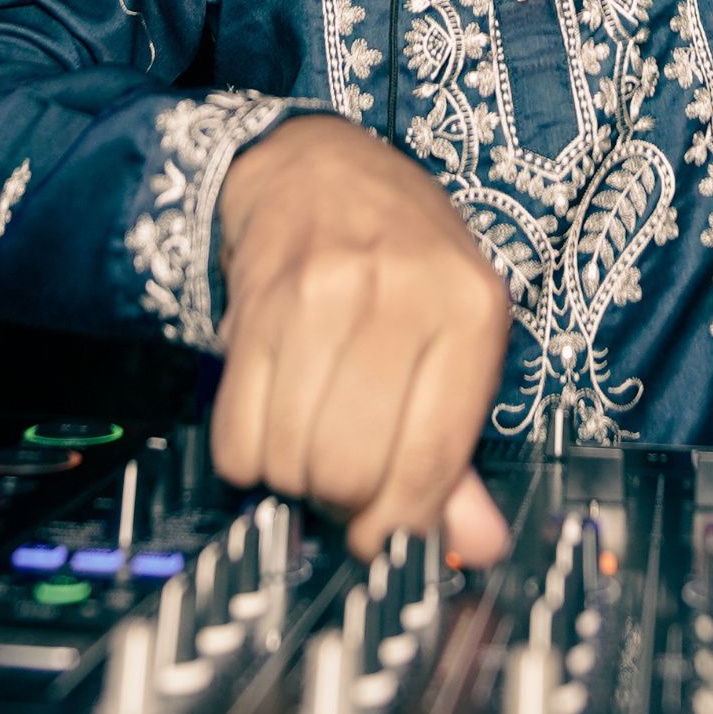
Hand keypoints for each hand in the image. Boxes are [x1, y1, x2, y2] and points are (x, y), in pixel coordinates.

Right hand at [208, 114, 515, 561]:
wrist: (320, 166)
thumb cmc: (403, 256)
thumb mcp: (455, 334)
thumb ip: (459, 450)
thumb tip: (475, 547)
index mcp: (471, 312)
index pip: (431, 461)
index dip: (400, 524)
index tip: (383, 535)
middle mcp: (402, 296)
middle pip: (351, 469)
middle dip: (342, 497)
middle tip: (343, 474)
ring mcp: (325, 295)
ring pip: (291, 458)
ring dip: (293, 474)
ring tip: (309, 437)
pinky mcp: (257, 304)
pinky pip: (236, 433)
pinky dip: (249, 452)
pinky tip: (270, 419)